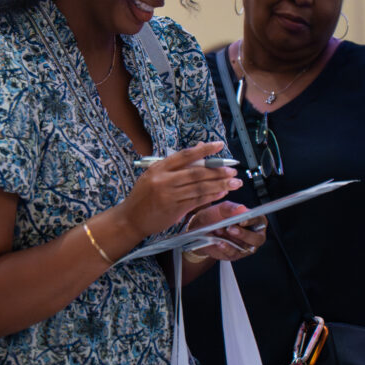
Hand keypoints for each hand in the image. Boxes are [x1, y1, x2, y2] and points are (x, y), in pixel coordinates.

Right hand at [119, 142, 242, 240]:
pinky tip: (221, 193)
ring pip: (200, 188)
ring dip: (219, 185)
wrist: (130, 218)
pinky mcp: (174, 210)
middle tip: (233, 170)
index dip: (204, 150)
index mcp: (159, 167)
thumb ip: (177, 164)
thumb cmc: (144, 195)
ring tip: (234, 182)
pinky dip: (211, 196)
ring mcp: (169, 195)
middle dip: (218, 171)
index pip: (185, 155)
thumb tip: (199, 148)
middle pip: (197, 173)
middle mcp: (164, 180)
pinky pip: (197, 201)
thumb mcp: (155, 174)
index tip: (219, 146)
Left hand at [185, 202, 267, 261]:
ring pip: (246, 248)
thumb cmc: (216, 217)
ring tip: (218, 232)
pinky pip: (234, 254)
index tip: (242, 220)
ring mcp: (245, 246)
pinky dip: (226, 248)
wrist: (203, 230)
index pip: (259, 220)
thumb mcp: (221, 208)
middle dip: (244, 234)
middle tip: (230, 228)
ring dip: (231, 241)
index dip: (252, 221)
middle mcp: (253, 235)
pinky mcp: (235, 254)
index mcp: (254, 220)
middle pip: (258, 238)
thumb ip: (231, 207)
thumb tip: (240, 209)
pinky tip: (219, 242)